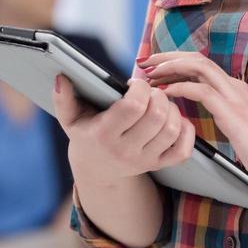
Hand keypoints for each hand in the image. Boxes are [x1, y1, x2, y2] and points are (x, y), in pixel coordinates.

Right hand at [51, 74, 195, 186]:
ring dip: (172, 108)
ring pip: (172, 129)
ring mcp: (144, 161)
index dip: (139, 88)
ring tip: (159, 103)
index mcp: (104, 135)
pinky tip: (174, 118)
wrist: (96, 169)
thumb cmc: (85, 134)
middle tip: (149, 92)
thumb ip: (63, 99)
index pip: (133, 107)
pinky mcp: (158, 165)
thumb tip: (61, 78)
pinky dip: (186, 131)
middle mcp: (126, 151)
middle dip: (157, 95)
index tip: (134, 84)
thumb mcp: (70, 118)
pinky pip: (183, 150)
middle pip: (156, 116)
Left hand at [143, 51, 247, 198]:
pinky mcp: (233, 112)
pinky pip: (202, 91)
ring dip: (172, 66)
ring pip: (199, 67)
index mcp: (234, 89)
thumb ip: (220, 114)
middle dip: (169, 57)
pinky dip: (181, 87)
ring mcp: (235, 97)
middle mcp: (235, 87)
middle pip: (197, 58)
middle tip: (145, 62)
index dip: (176, 61)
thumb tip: (197, 113)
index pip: (201, 65)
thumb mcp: (236, 128)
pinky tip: (166, 93)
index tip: (154, 67)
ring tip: (151, 73)